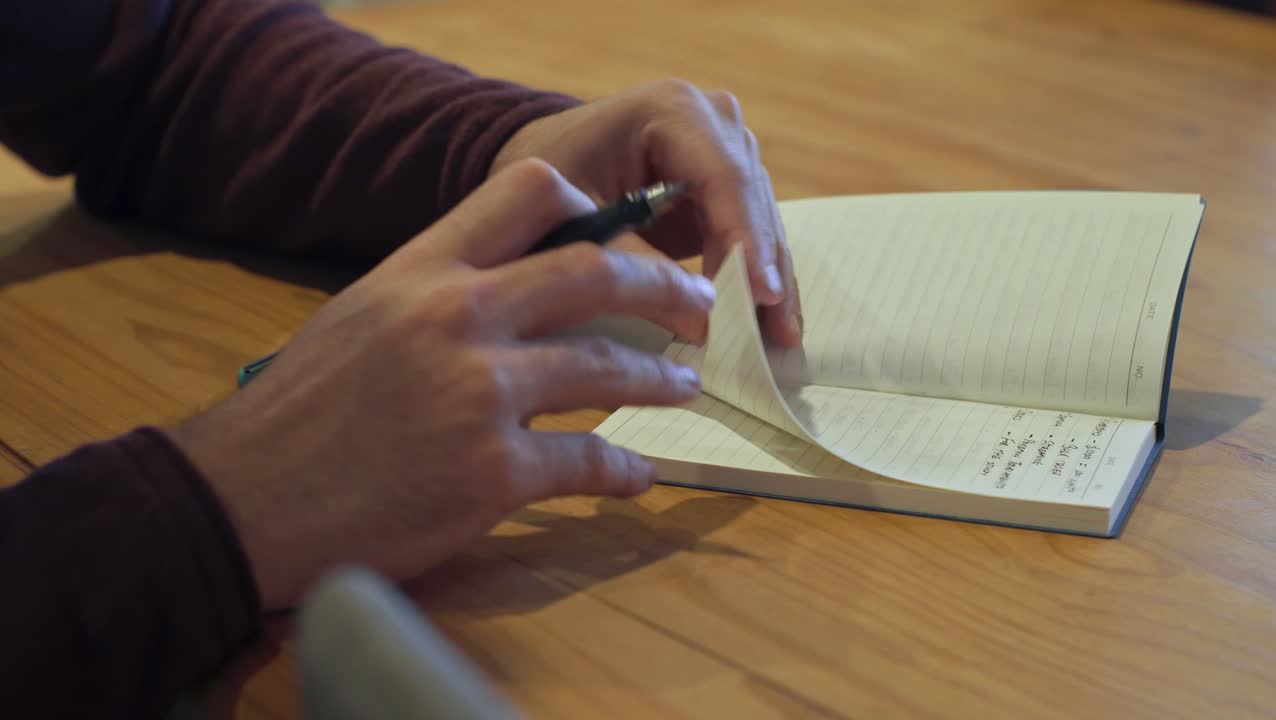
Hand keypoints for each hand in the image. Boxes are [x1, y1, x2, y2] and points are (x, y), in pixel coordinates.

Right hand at [170, 159, 715, 608]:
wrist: (245, 500)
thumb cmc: (300, 411)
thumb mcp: (363, 316)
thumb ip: (438, 290)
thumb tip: (520, 290)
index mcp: (423, 269)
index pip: (526, 190)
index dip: (591, 207)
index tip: (626, 237)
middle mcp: (458, 315)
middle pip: (596, 272)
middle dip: (664, 289)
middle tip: (698, 309)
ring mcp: (481, 393)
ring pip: (608, 369)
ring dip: (660, 380)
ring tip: (684, 387)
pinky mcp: (494, 473)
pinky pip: (589, 462)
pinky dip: (624, 471)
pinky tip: (639, 475)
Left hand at [491, 78, 802, 346]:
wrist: (545, 164)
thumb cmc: (549, 179)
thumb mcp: (575, 216)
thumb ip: (630, 263)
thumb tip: (700, 323)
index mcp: (672, 109)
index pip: (723, 177)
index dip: (746, 239)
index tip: (763, 296)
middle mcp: (714, 120)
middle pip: (752, 201)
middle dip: (766, 271)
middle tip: (779, 334)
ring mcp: (728, 149)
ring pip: (762, 222)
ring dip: (774, 283)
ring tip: (781, 341)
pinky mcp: (729, 185)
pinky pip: (753, 235)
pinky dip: (759, 281)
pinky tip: (769, 326)